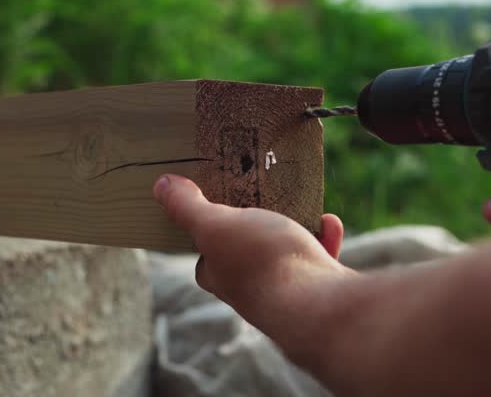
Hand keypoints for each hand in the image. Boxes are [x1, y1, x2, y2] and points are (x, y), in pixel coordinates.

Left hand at [153, 174, 353, 361]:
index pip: (205, 257)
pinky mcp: (319, 290)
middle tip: (264, 196)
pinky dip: (325, 238)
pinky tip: (329, 223)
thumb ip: (188, 207)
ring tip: (300, 204)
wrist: (319, 304)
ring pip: (288, 253)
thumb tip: (161, 186)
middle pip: (248, 251)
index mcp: (221, 276)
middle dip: (258, 225)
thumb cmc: (261, 263)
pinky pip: (320, 258)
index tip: (217, 204)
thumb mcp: (215, 225)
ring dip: (296, 226)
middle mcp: (251, 289)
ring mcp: (287, 290)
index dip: (208, 232)